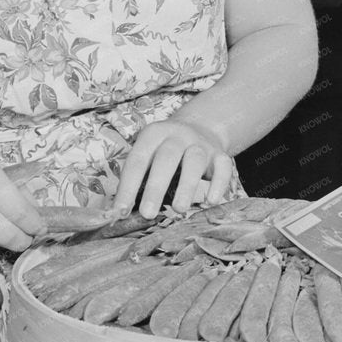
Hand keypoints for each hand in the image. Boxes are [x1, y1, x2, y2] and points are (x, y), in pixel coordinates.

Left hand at [114, 119, 234, 217]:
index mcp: (153, 135)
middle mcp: (177, 136)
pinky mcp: (219, 154)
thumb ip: (137, 180)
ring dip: (187, 186)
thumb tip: (118, 213)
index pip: (138, 161)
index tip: (120, 212)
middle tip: (147, 214)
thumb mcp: (149, 155)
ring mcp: (200, 144)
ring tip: (178, 209)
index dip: (128, 186)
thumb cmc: (165, 152)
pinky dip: (218, 184)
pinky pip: (223, 167)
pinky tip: (210, 202)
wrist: (200, 127)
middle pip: (166, 158)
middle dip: (156, 187)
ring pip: (194, 161)